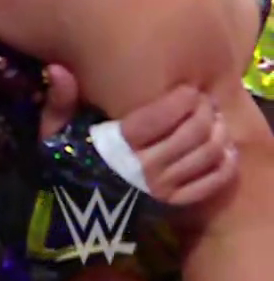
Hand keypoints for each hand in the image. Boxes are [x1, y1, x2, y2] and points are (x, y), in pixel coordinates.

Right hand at [43, 65, 237, 204]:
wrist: (75, 211)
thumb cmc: (66, 163)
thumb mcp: (54, 131)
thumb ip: (60, 100)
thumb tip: (57, 68)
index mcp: (117, 144)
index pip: (162, 114)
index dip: (183, 98)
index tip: (187, 88)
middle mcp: (145, 166)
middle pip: (192, 131)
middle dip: (205, 110)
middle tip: (204, 101)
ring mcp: (163, 187)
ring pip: (207, 153)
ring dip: (218, 132)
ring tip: (215, 119)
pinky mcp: (175, 203)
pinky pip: (212, 181)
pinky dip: (225, 163)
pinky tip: (224, 148)